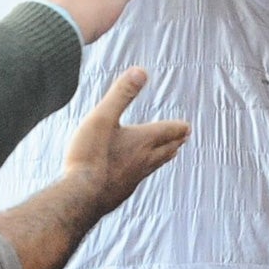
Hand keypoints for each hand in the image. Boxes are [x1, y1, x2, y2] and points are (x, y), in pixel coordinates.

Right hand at [60, 68, 190, 219]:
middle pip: (165, 149)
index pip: (167, 131)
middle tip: (184, 138)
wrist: (80, 196)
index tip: (187, 126)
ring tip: (169, 154)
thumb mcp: (102, 117)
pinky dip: (144, 172)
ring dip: (164, 157)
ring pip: (154, 166)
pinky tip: (136, 176)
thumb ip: (121, 94)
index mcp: (142, 141)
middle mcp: (143, 161)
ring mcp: (132, 179)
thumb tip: (141, 71)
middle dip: (175, 141)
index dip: (177, 127)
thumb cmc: (90, 155)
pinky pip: (137, 179)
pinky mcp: (120, 193)